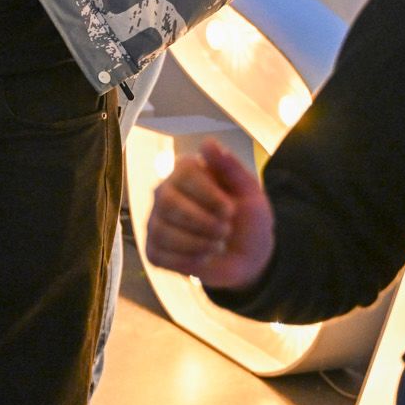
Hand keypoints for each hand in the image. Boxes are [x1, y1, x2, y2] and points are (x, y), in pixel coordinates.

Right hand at [144, 138, 276, 289]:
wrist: (249, 258)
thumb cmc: (247, 220)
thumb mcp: (250, 192)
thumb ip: (231, 167)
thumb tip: (207, 143)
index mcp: (186, 173)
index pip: (183, 174)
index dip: (208, 195)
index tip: (230, 210)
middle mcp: (165, 193)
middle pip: (168, 203)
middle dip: (202, 223)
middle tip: (225, 231)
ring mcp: (157, 222)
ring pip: (162, 231)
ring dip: (196, 243)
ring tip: (217, 246)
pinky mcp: (154, 249)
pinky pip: (158, 254)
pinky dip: (185, 261)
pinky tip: (202, 258)